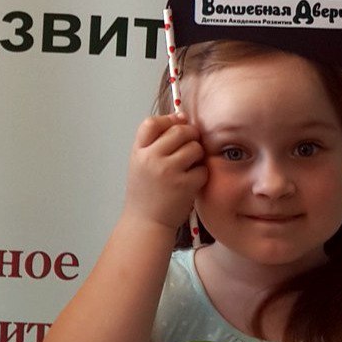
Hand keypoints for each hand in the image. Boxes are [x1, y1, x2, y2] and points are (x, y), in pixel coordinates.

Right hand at [122, 112, 206, 233]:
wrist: (146, 223)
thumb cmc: (146, 193)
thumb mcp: (140, 164)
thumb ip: (156, 142)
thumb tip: (183, 117)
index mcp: (138, 153)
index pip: (152, 123)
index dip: (168, 121)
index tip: (176, 127)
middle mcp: (151, 159)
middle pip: (180, 131)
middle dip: (190, 138)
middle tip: (187, 151)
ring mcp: (168, 171)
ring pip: (195, 148)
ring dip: (197, 157)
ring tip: (187, 169)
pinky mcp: (185, 184)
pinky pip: (203, 169)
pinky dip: (200, 176)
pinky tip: (189, 185)